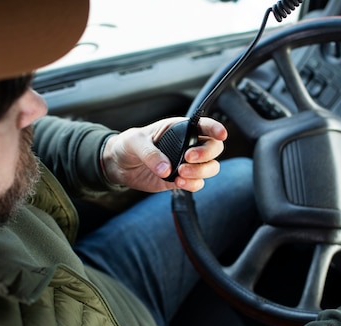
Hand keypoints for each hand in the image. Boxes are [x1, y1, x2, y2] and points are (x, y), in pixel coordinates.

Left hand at [101, 117, 226, 191]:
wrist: (119, 166)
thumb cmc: (128, 145)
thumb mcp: (135, 142)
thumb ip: (151, 154)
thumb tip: (166, 169)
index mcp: (180, 129)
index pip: (204, 126)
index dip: (215, 129)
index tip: (221, 134)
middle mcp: (188, 145)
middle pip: (214, 148)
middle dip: (206, 154)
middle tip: (188, 158)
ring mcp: (187, 163)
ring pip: (210, 167)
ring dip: (200, 172)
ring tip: (180, 172)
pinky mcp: (181, 179)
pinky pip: (197, 183)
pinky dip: (192, 184)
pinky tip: (178, 182)